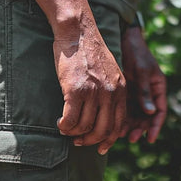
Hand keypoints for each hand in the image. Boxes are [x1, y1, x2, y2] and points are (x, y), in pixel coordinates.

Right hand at [54, 17, 128, 153]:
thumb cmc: (90, 52)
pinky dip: (64, 126)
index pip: (119, 124)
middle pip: (103, 130)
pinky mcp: (76, 90)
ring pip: (85, 127)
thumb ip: (111, 90)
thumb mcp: (110, 71)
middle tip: (79, 142)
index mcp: (120, 89)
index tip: (100, 147)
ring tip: (67, 130)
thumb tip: (105, 113)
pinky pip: (71, 120)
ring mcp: (94, 92)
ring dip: (74, 134)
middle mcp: (110, 93)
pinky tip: (60, 123)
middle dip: (91, 141)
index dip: (109, 139)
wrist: (78, 32)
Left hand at [120, 26, 166, 143]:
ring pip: (134, 115)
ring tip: (119, 134)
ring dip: (128, 126)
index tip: (149, 139)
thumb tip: (150, 112)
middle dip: (139, 129)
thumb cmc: (135, 52)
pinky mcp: (123, 92)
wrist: (122, 39)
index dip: (155, 126)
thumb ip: (144, 91)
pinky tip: (111, 125)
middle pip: (146, 117)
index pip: (160, 111)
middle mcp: (147, 93)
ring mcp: (135, 93)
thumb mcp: (141, 70)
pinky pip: (122, 109)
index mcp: (157, 87)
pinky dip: (119, 118)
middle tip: (131, 138)